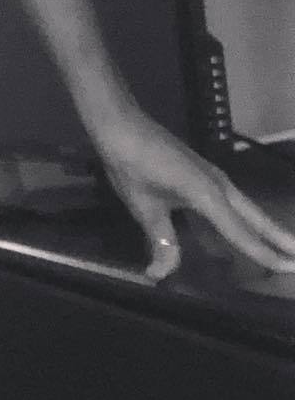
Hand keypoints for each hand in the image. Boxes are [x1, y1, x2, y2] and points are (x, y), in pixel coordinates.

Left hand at [92, 108, 294, 279]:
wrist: (121, 125)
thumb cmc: (130, 165)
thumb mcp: (143, 207)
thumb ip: (160, 240)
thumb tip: (161, 274)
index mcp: (207, 194)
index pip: (241, 232)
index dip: (265, 253)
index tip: (290, 268)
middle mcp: (218, 185)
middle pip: (256, 217)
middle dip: (279, 238)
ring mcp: (213, 177)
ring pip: (246, 208)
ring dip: (266, 227)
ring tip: (284, 246)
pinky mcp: (203, 173)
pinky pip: (231, 202)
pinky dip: (244, 218)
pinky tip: (241, 228)